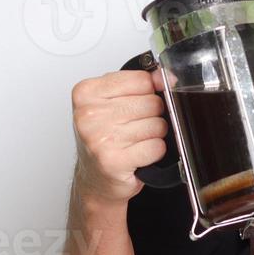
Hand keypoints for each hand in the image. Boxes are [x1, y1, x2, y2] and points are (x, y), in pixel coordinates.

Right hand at [70, 69, 169, 206]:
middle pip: (152, 102)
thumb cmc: (104, 138)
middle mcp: (89, 115)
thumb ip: (141, 83)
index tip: (136, 103)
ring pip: (157, 125)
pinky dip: (154, 152)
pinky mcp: (114, 161)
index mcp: (86, 93)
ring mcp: (101, 138)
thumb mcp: (115, 101)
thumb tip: (167, 77)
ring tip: (135, 141)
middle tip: (134, 126)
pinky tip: (138, 154)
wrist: (95, 177)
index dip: (148, 92)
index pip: (141, 80)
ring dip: (153, 135)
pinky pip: (156, 147)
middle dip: (152, 115)